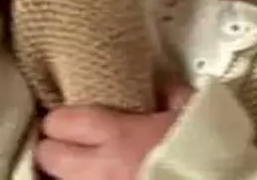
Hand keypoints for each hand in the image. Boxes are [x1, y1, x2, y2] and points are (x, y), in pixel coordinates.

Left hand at [35, 86, 192, 179]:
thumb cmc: (208, 152)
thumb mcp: (193, 111)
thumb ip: (170, 93)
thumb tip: (159, 85)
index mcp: (118, 135)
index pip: (60, 122)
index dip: (58, 120)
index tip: (64, 119)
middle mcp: (101, 169)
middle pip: (48, 157)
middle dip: (50, 149)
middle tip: (61, 146)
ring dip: (61, 175)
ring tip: (73, 169)